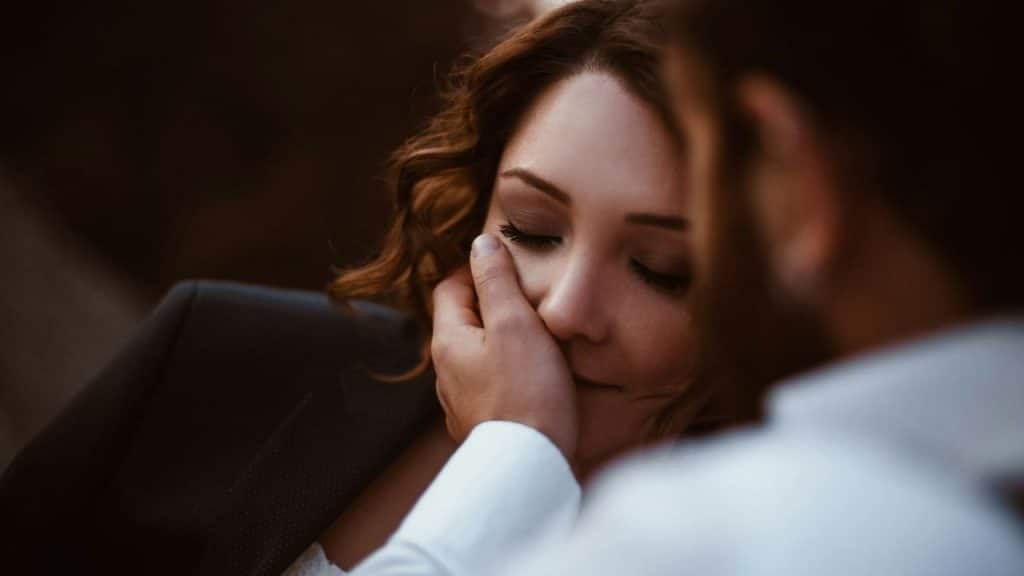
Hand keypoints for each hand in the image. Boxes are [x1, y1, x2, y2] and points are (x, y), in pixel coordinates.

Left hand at [431, 233, 576, 457]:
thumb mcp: (515, 324)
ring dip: (500, 341)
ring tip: (535, 338)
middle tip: (528, 300)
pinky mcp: (481, 425)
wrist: (529, 465)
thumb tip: (480, 244)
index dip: (476, 271)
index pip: (448, 288)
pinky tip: (531, 379)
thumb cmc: (526, 392)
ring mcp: (460, 403)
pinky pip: (488, 386)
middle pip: (461, 323)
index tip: (509, 268)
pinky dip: (506, 372)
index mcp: (447, 342)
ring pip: (476, 356)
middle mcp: (445, 374)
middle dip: (491, 306)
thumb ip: (496, 281)